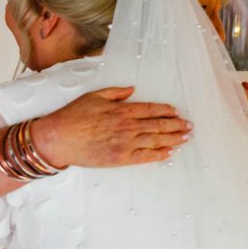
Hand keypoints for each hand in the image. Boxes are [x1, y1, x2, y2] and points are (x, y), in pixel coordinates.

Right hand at [31, 87, 190, 167]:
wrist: (59, 137)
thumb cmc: (73, 117)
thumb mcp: (94, 96)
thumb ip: (116, 93)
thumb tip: (132, 90)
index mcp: (122, 109)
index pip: (152, 109)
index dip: (167, 111)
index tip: (177, 112)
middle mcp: (128, 125)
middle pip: (159, 125)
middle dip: (176, 125)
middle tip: (188, 127)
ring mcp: (126, 142)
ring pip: (156, 140)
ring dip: (173, 139)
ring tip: (184, 138)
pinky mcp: (120, 158)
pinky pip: (145, 157)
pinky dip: (159, 154)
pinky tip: (168, 153)